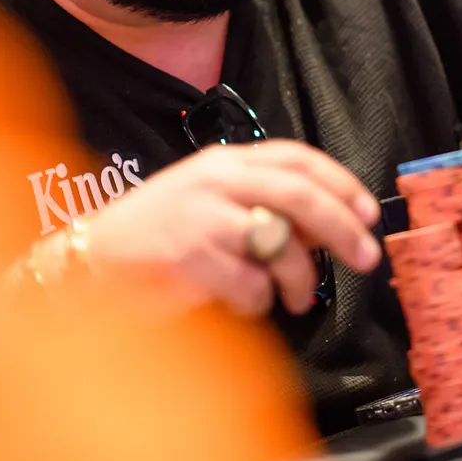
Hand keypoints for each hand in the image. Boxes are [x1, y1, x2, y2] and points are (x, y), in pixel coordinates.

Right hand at [73, 140, 382, 318]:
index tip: (369, 211)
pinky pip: (249, 284)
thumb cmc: (160, 234)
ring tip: (298, 299)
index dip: (340, 182)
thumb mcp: (212, 202)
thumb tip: (328, 229)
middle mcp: (215, 179)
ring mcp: (201, 216)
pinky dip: (258, 301)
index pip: (296, 157)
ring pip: (279, 242)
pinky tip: (246, 303)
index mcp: (225, 161)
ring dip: (300, 278)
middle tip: (366, 258)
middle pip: (299, 194)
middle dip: (342, 227)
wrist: (92, 258)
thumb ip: (265, 206)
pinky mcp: (188, 256)